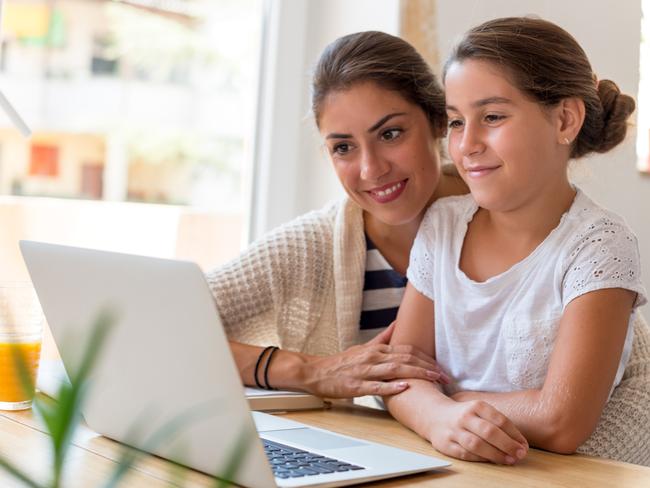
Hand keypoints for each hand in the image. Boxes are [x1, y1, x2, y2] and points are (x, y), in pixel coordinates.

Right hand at [301, 322, 448, 397]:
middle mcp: (373, 358)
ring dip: (417, 374)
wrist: (317, 372)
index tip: (440, 365)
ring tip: (434, 379)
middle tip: (445, 375)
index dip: (426, 357)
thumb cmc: (342, 362)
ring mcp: (365, 371)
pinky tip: (405, 387)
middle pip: (406, 359)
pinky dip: (392, 386)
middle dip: (428, 367)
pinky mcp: (356, 385)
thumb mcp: (364, 347)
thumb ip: (383, 337)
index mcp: (376, 349)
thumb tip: (398, 324)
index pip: (407, 350)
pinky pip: (376, 386)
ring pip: (395, 370)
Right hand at [429, 399, 528, 464]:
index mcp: (476, 405)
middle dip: (507, 445)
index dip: (514, 435)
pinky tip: (490, 461)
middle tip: (519, 454)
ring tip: (508, 460)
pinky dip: (480, 459)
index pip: (499, 420)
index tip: (523, 446)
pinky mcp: (446, 444)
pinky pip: (465, 454)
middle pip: (489, 432)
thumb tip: (520, 444)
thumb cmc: (465, 416)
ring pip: (476, 444)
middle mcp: (464, 417)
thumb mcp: (480, 411)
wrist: (434, 415)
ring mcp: (454, 431)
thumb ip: (498, 424)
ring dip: (495, 455)